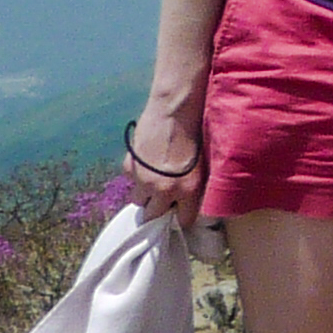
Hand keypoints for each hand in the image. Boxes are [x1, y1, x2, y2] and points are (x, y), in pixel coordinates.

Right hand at [123, 103, 206, 226]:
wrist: (174, 112)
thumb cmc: (196, 133)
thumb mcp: (203, 164)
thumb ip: (194, 186)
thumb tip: (187, 200)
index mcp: (188, 191)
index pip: (183, 221)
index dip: (181, 216)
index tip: (179, 213)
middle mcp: (164, 191)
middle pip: (153, 216)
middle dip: (157, 210)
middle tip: (162, 198)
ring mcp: (144, 181)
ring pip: (139, 200)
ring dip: (145, 193)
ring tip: (154, 177)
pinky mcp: (129, 168)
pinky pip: (131, 180)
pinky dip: (137, 174)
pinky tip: (147, 160)